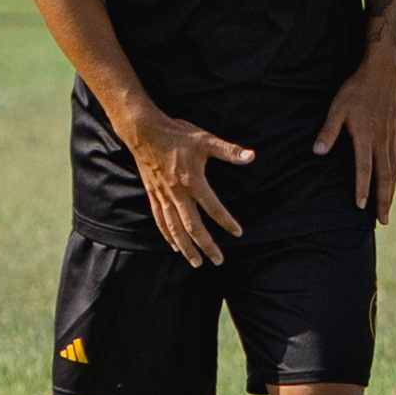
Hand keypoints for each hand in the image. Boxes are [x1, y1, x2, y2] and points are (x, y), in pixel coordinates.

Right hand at [113, 101, 257, 261]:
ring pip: (175, 228)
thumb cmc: (177, 135)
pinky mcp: (153, 194)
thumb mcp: (206, 140)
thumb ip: (229, 151)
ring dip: (186, 247)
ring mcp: (163, 196)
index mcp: (192, 181)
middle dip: (206, 245)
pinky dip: (168, 235)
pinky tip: (174, 246)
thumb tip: (251, 156)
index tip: (238, 233)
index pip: (213, 208)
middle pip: (193, 226)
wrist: (144, 131)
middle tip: (218, 260)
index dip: (226, 221)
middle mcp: (177, 193)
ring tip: (196, 262)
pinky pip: (160, 220)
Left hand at [316, 57, 395, 218]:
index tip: (361, 206)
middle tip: (383, 220)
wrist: (385, 73)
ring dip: (391, 191)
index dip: (363, 188)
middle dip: (383, 200)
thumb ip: (328, 131)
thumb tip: (318, 152)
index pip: (364, 168)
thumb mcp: (337, 107)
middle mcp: (382, 140)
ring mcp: (393, 137)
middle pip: (385, 175)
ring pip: (394, 170)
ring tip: (387, 209)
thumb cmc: (357, 89)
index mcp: (366, 135)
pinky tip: (393, 182)